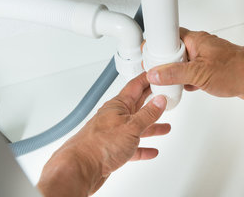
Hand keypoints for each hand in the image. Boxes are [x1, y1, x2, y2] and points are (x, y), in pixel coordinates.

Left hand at [38, 73, 168, 196]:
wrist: (80, 169)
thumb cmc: (99, 145)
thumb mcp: (131, 126)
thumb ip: (148, 114)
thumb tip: (160, 100)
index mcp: (118, 106)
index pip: (136, 86)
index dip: (147, 79)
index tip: (157, 74)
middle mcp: (115, 117)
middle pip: (137, 106)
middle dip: (152, 102)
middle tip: (163, 95)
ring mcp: (113, 134)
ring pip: (136, 128)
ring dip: (151, 127)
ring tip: (164, 127)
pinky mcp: (112, 150)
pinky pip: (131, 147)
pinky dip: (142, 148)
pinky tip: (151, 151)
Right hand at [147, 28, 243, 100]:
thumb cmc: (238, 69)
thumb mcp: (199, 73)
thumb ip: (175, 74)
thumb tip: (156, 73)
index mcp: (196, 40)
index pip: (169, 36)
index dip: (156, 44)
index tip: (146, 53)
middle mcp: (201, 48)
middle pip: (175, 52)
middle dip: (164, 62)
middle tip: (154, 72)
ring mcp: (207, 60)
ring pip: (185, 65)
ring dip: (177, 74)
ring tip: (166, 83)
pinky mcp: (213, 72)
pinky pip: (194, 75)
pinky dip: (187, 82)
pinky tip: (184, 89)